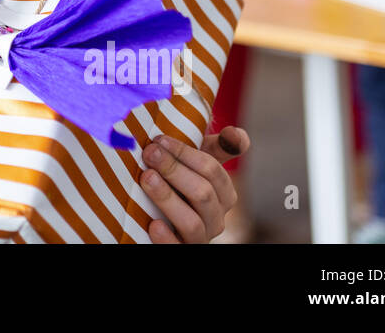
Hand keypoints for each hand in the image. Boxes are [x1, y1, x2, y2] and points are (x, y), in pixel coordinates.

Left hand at [139, 127, 250, 242]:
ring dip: (168, 198)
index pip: (212, 170)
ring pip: (193, 223)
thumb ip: (216, 148)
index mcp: (223, 194)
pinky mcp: (181, 250)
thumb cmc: (177, 183)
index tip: (159, 139)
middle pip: (203, 193)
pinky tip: (153, 224)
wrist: (159, 220)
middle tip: (149, 153)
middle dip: (174, 170)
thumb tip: (237, 134)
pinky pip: (178, 248)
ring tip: (147, 179)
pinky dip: (167, 237)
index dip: (185, 153)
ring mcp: (200, 238)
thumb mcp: (193, 164)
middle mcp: (216, 218)